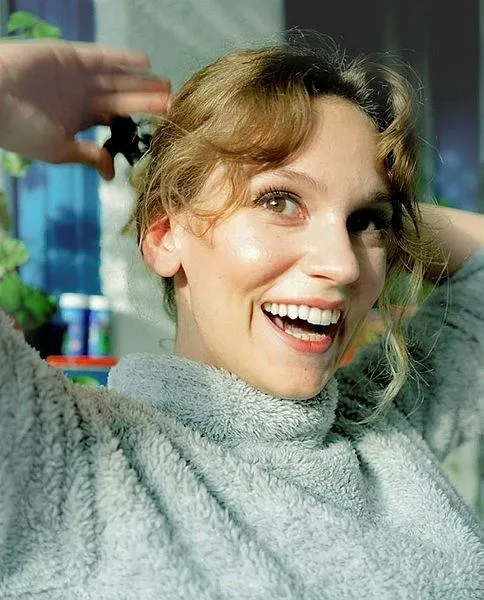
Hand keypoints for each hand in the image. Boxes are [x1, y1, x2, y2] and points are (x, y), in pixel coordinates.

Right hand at [0, 39, 170, 178]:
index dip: (137, 122)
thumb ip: (88, 156)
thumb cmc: (20, 129)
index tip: (160, 126)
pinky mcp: (69, 57)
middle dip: (146, 100)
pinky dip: (121, 58)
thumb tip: (113, 174)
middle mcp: (81, 97)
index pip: (115, 121)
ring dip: (140, 81)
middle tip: (174, 102)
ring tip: (166, 84)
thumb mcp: (58, 150)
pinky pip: (100, 57)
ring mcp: (76, 76)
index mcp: (79, 120)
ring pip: (117, 79)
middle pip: (121, 99)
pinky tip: (144, 62)